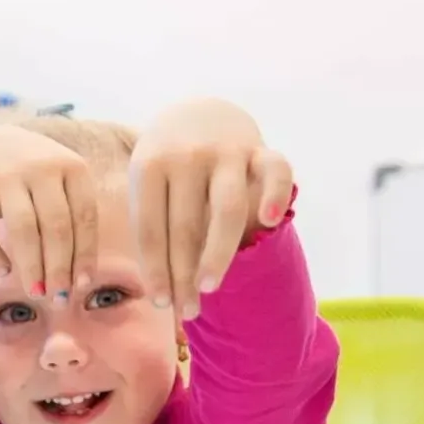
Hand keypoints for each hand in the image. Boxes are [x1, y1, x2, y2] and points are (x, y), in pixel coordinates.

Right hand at [0, 125, 102, 299]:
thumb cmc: (36, 180)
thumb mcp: (63, 185)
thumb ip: (75, 220)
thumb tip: (81, 282)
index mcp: (73, 166)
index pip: (84, 218)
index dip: (84, 256)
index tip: (81, 287)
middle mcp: (41, 165)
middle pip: (56, 226)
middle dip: (58, 268)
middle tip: (58, 299)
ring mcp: (6, 172)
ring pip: (23, 228)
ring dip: (31, 266)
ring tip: (35, 292)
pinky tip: (3, 270)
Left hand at [128, 100, 293, 317]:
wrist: (197, 113)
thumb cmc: (166, 167)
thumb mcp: (147, 186)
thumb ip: (153, 227)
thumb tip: (161, 293)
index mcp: (150, 166)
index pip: (150, 229)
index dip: (156, 270)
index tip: (160, 304)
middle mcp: (186, 156)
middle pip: (185, 227)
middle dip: (185, 274)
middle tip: (186, 311)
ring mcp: (226, 151)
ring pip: (226, 209)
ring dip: (218, 252)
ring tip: (209, 287)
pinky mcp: (260, 148)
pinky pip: (276, 170)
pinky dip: (275, 193)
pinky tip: (270, 221)